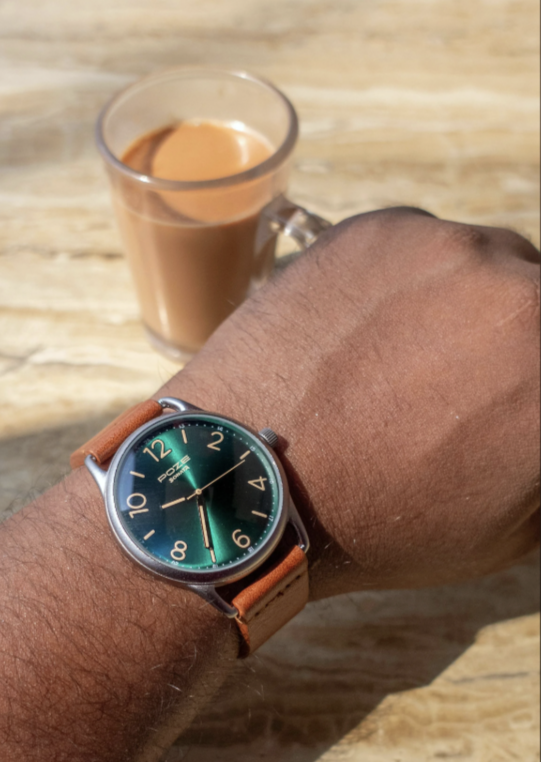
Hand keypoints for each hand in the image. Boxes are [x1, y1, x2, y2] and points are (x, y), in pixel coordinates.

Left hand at [165, 209, 539, 598]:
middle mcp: (524, 295)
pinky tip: (364, 329)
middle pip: (540, 302)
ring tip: (405, 357)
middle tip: (461, 383)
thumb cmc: (377, 526)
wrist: (249, 481)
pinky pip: (422, 245)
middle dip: (517, 342)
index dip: (530, 388)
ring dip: (467, 303)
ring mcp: (448, 249)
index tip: (507, 400)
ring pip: (488, 263)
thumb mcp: (506, 531)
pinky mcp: (379, 230)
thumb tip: (531, 420)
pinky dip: (407, 280)